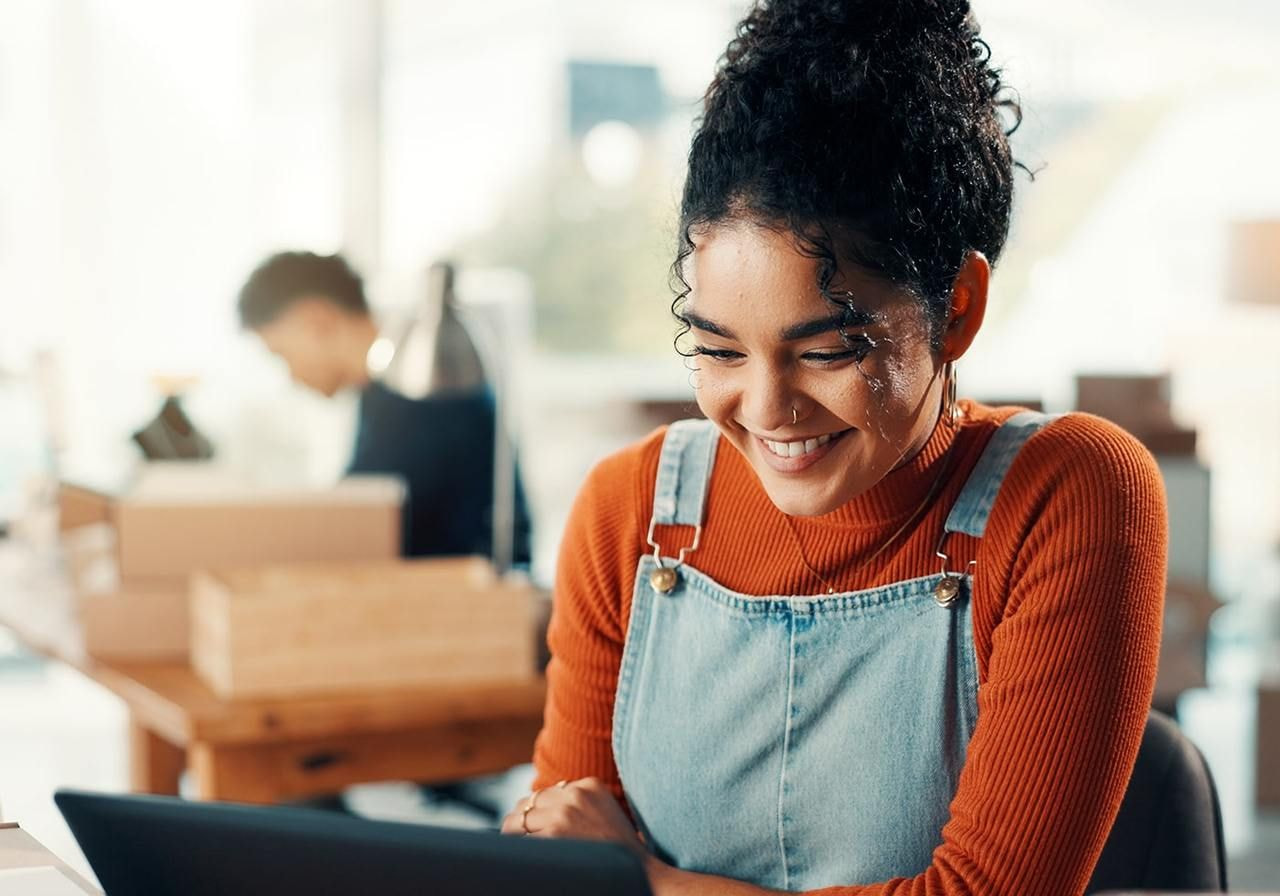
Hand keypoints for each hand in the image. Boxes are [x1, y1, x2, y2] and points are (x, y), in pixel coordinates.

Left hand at [500, 777, 643, 854]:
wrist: (640, 873)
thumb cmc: (620, 852)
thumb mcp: (604, 813)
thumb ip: (578, 805)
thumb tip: (535, 811)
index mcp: (588, 785)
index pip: (545, 793)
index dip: (534, 813)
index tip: (531, 827)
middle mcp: (575, 794)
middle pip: (528, 802)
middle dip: (521, 823)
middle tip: (517, 840)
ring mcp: (564, 812)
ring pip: (518, 819)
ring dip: (515, 836)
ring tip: (519, 851)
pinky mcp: (554, 833)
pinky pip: (521, 840)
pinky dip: (519, 851)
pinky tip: (528, 862)